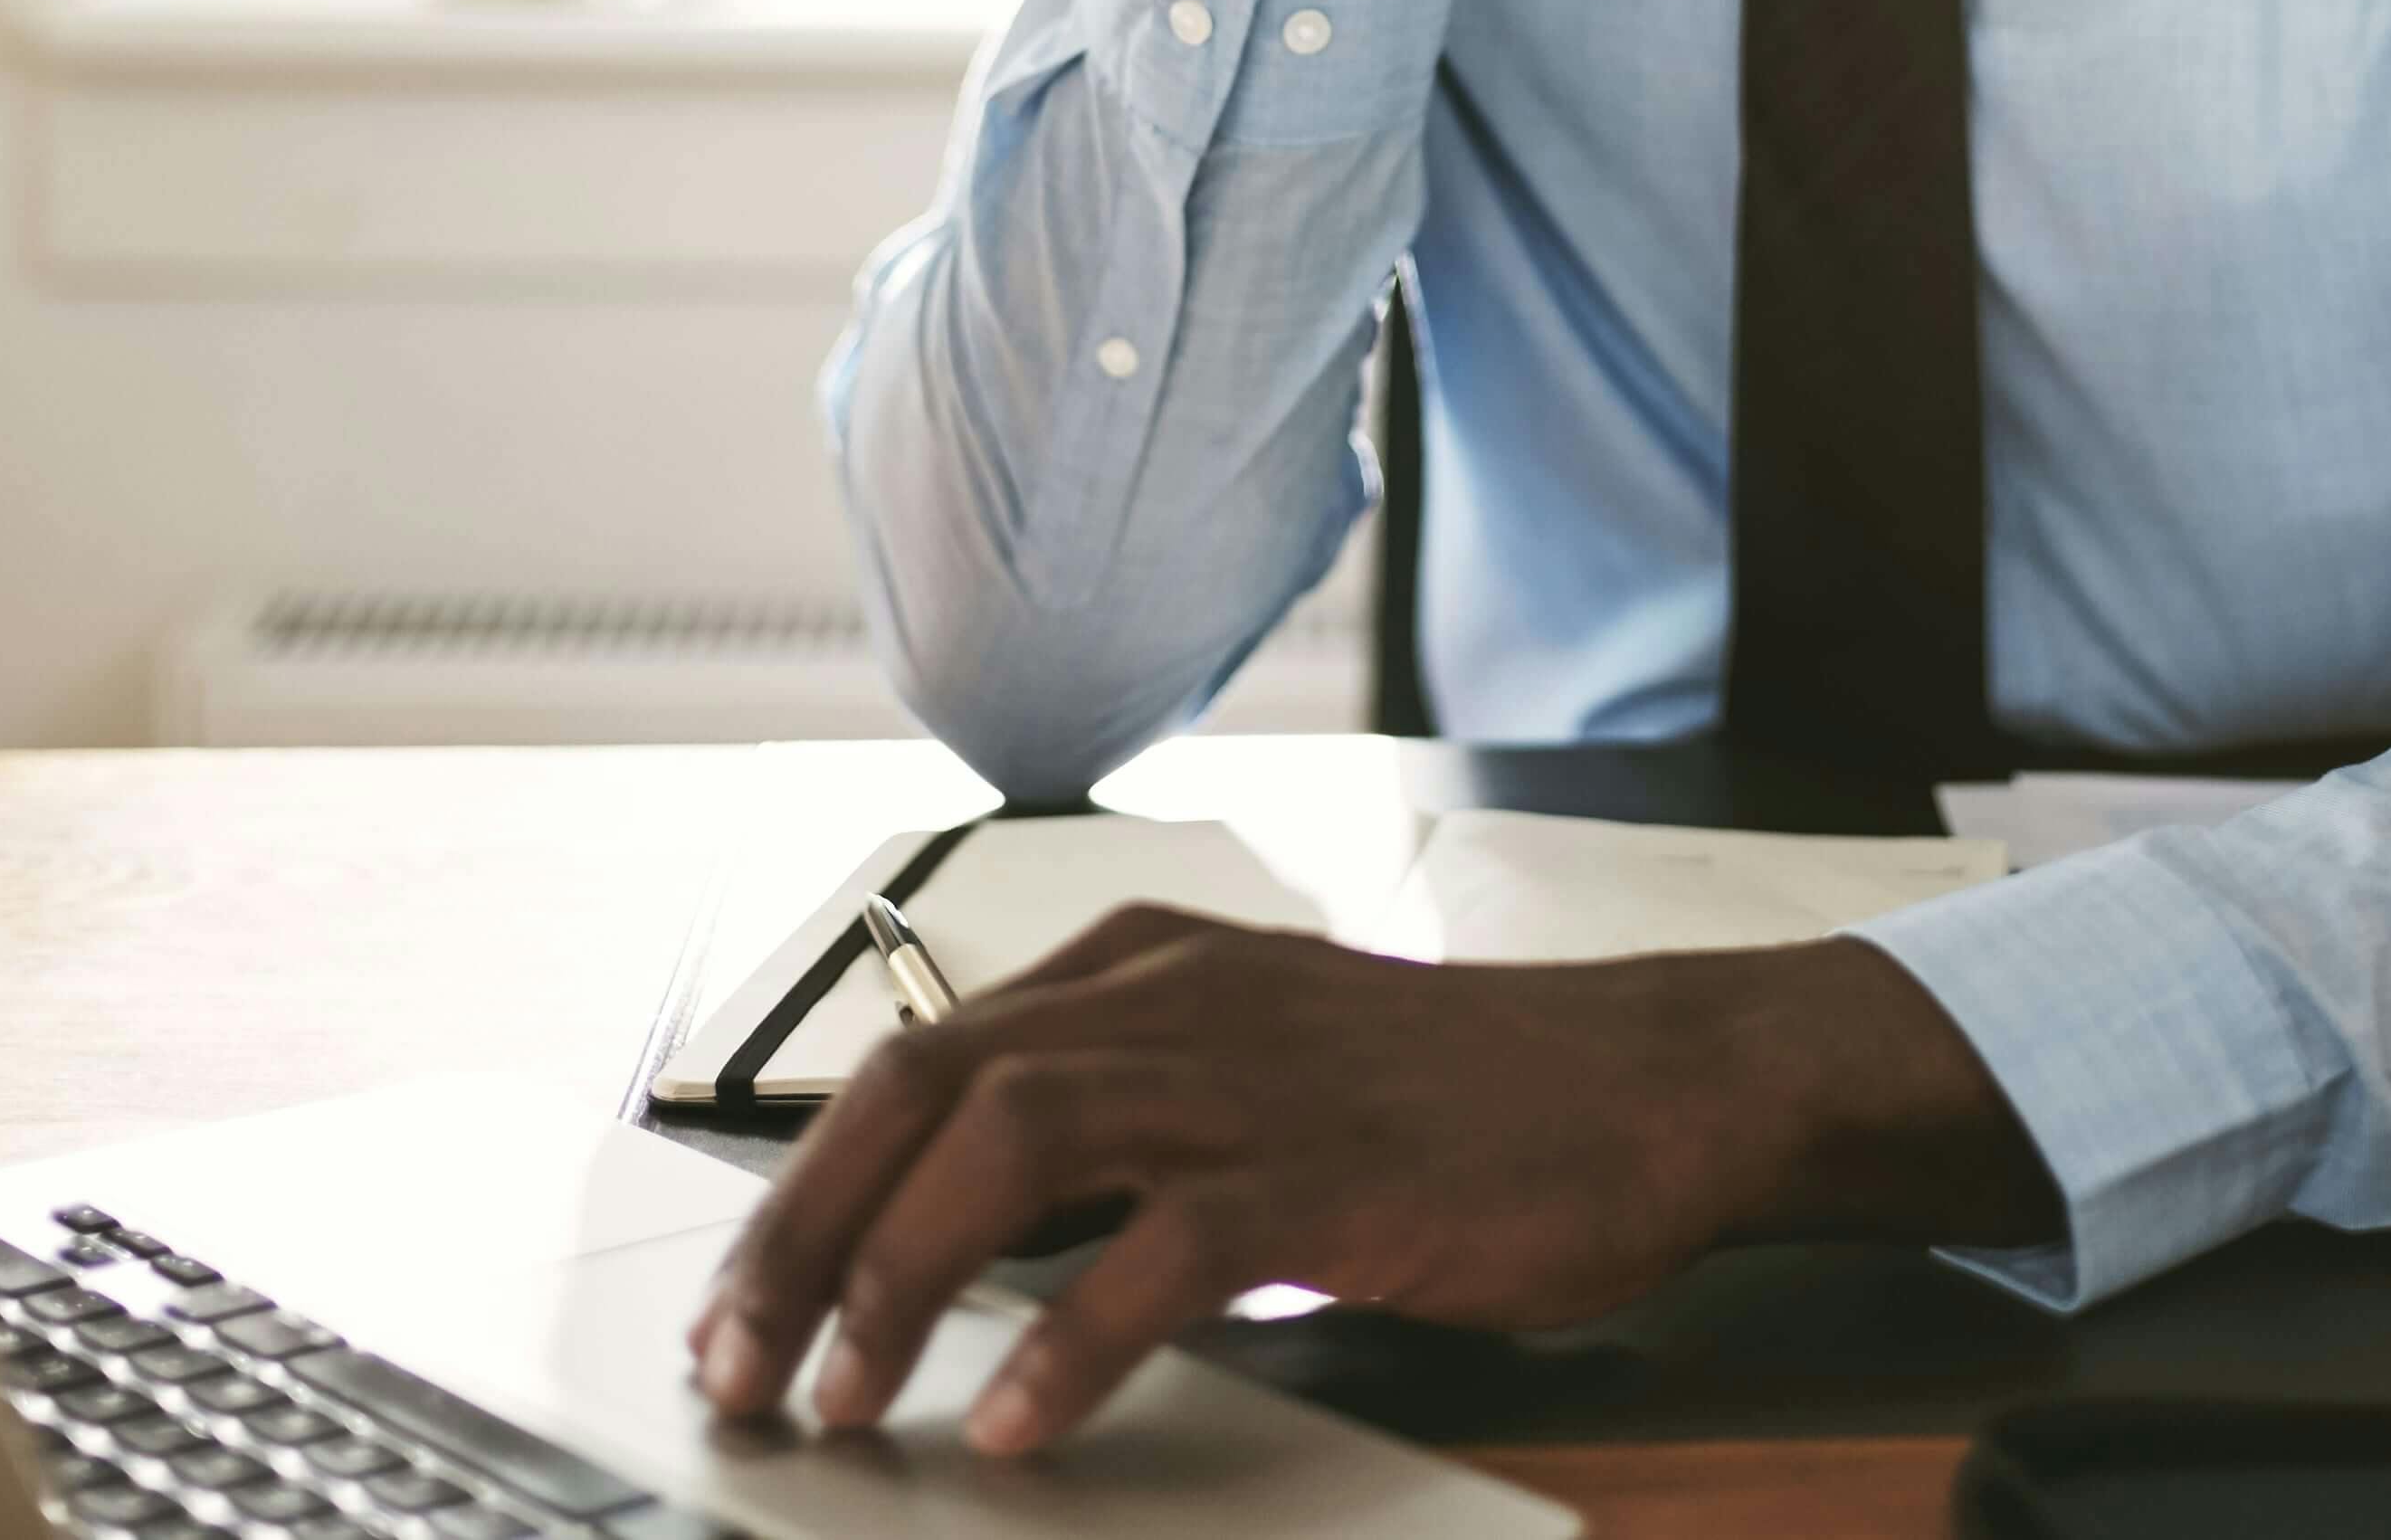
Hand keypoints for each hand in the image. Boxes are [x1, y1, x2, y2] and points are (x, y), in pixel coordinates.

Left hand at [683, 908, 2057, 1456]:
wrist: (1652, 1083)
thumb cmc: (1452, 1101)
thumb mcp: (1255, 1071)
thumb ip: (1119, 1128)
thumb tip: (959, 1253)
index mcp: (1144, 969)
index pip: (919, 1057)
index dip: (804, 1183)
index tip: (738, 1305)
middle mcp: (1175, 1000)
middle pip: (929, 1087)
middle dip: (805, 1232)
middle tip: (740, 1365)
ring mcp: (1255, 1077)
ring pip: (1017, 1140)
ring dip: (903, 1276)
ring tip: (848, 1398)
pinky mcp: (1336, 1170)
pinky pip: (1169, 1244)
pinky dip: (1074, 1337)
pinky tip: (1023, 1421)